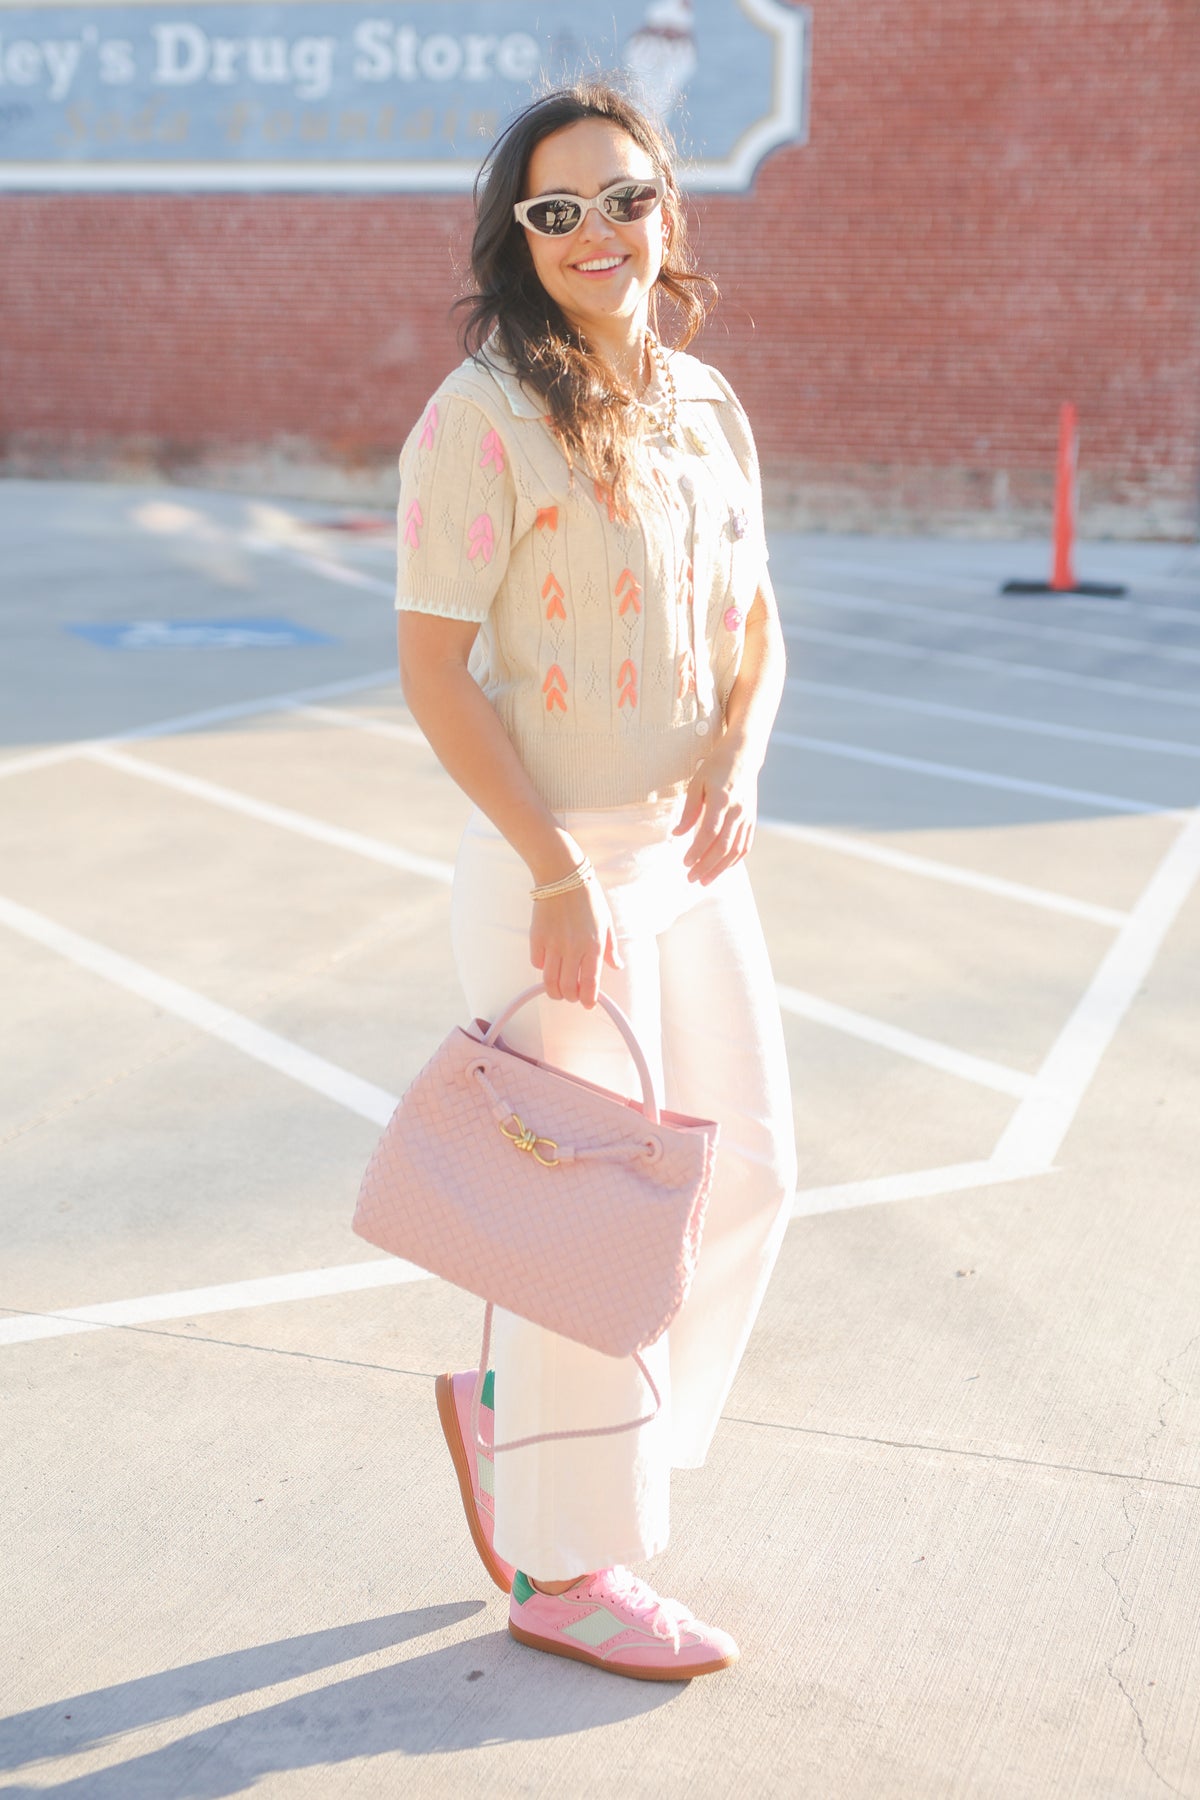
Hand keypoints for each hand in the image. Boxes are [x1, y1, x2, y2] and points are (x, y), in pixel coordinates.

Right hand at [530, 876, 622, 1006]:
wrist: (562, 876)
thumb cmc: (588, 897)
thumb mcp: (606, 922)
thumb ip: (610, 948)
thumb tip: (616, 966)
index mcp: (593, 946)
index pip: (591, 984)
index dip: (588, 1000)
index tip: (587, 1004)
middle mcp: (573, 949)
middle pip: (568, 988)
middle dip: (570, 997)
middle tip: (572, 994)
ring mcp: (553, 944)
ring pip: (549, 982)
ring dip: (554, 990)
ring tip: (558, 988)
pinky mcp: (536, 938)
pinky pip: (537, 963)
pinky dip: (542, 967)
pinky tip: (548, 962)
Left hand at [673, 737, 758, 883]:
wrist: (744, 756)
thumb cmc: (716, 767)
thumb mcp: (697, 783)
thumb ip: (689, 810)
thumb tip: (677, 833)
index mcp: (722, 800)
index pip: (709, 832)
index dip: (696, 850)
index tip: (684, 862)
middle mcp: (737, 811)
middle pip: (722, 846)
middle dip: (706, 866)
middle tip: (691, 878)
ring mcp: (747, 817)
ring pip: (735, 850)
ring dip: (719, 868)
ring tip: (704, 880)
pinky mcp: (752, 820)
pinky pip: (745, 846)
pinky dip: (733, 860)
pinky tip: (721, 868)